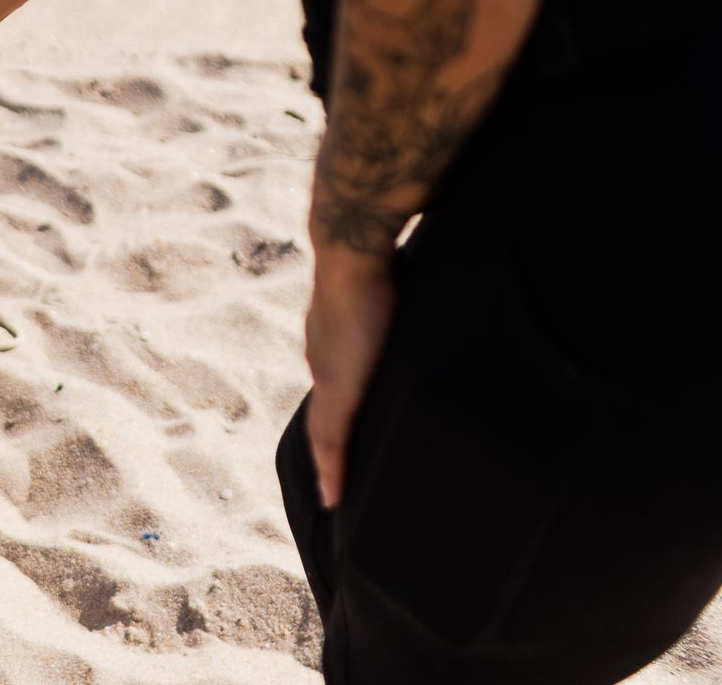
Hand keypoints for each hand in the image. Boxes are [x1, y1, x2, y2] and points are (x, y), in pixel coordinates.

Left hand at [303, 244, 395, 509]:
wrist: (352, 252)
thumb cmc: (380, 262)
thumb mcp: (394, 294)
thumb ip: (405, 307)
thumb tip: (429, 299)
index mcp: (333, 344)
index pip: (335, 391)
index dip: (337, 419)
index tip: (343, 445)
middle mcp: (323, 363)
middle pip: (324, 419)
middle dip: (329, 451)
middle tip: (337, 485)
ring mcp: (327, 378)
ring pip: (324, 435)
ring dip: (330, 467)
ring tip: (337, 498)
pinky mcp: (338, 390)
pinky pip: (331, 441)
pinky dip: (333, 469)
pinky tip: (334, 496)